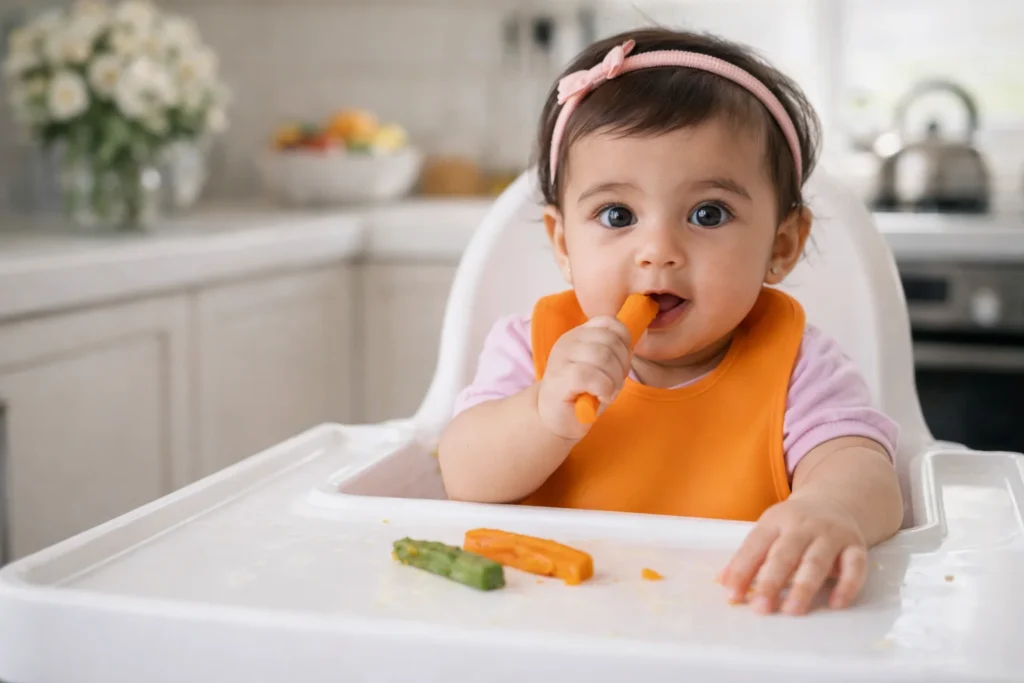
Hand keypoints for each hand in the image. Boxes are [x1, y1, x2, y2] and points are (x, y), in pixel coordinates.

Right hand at [536, 317, 632, 439]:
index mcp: (579, 335)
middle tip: (614, 384)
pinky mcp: (560, 379)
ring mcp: (561, 359)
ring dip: (614, 379)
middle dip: (622, 364)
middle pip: (610, 340)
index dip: (624, 341)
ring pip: (603, 356)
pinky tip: (601, 398)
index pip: (609, 322)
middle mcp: (568, 341)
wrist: (554, 420)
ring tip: (607, 392)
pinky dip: (604, 389)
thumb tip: (634, 345)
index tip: (621, 363)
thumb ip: (614, 353)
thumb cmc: (581, 394)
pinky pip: (592, 376)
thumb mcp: (601, 368)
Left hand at [718, 496, 867, 614]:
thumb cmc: (794, 526)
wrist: (835, 501)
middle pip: (785, 554)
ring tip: (792, 610)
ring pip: (816, 561)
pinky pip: (854, 566)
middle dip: (771, 581)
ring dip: (803, 586)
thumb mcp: (769, 530)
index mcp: (775, 520)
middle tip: (761, 607)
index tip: (731, 596)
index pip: (755, 545)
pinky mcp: (855, 545)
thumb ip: (749, 555)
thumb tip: (723, 582)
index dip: (742, 570)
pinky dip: (847, 585)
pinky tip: (835, 604)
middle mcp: (803, 525)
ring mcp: (830, 534)